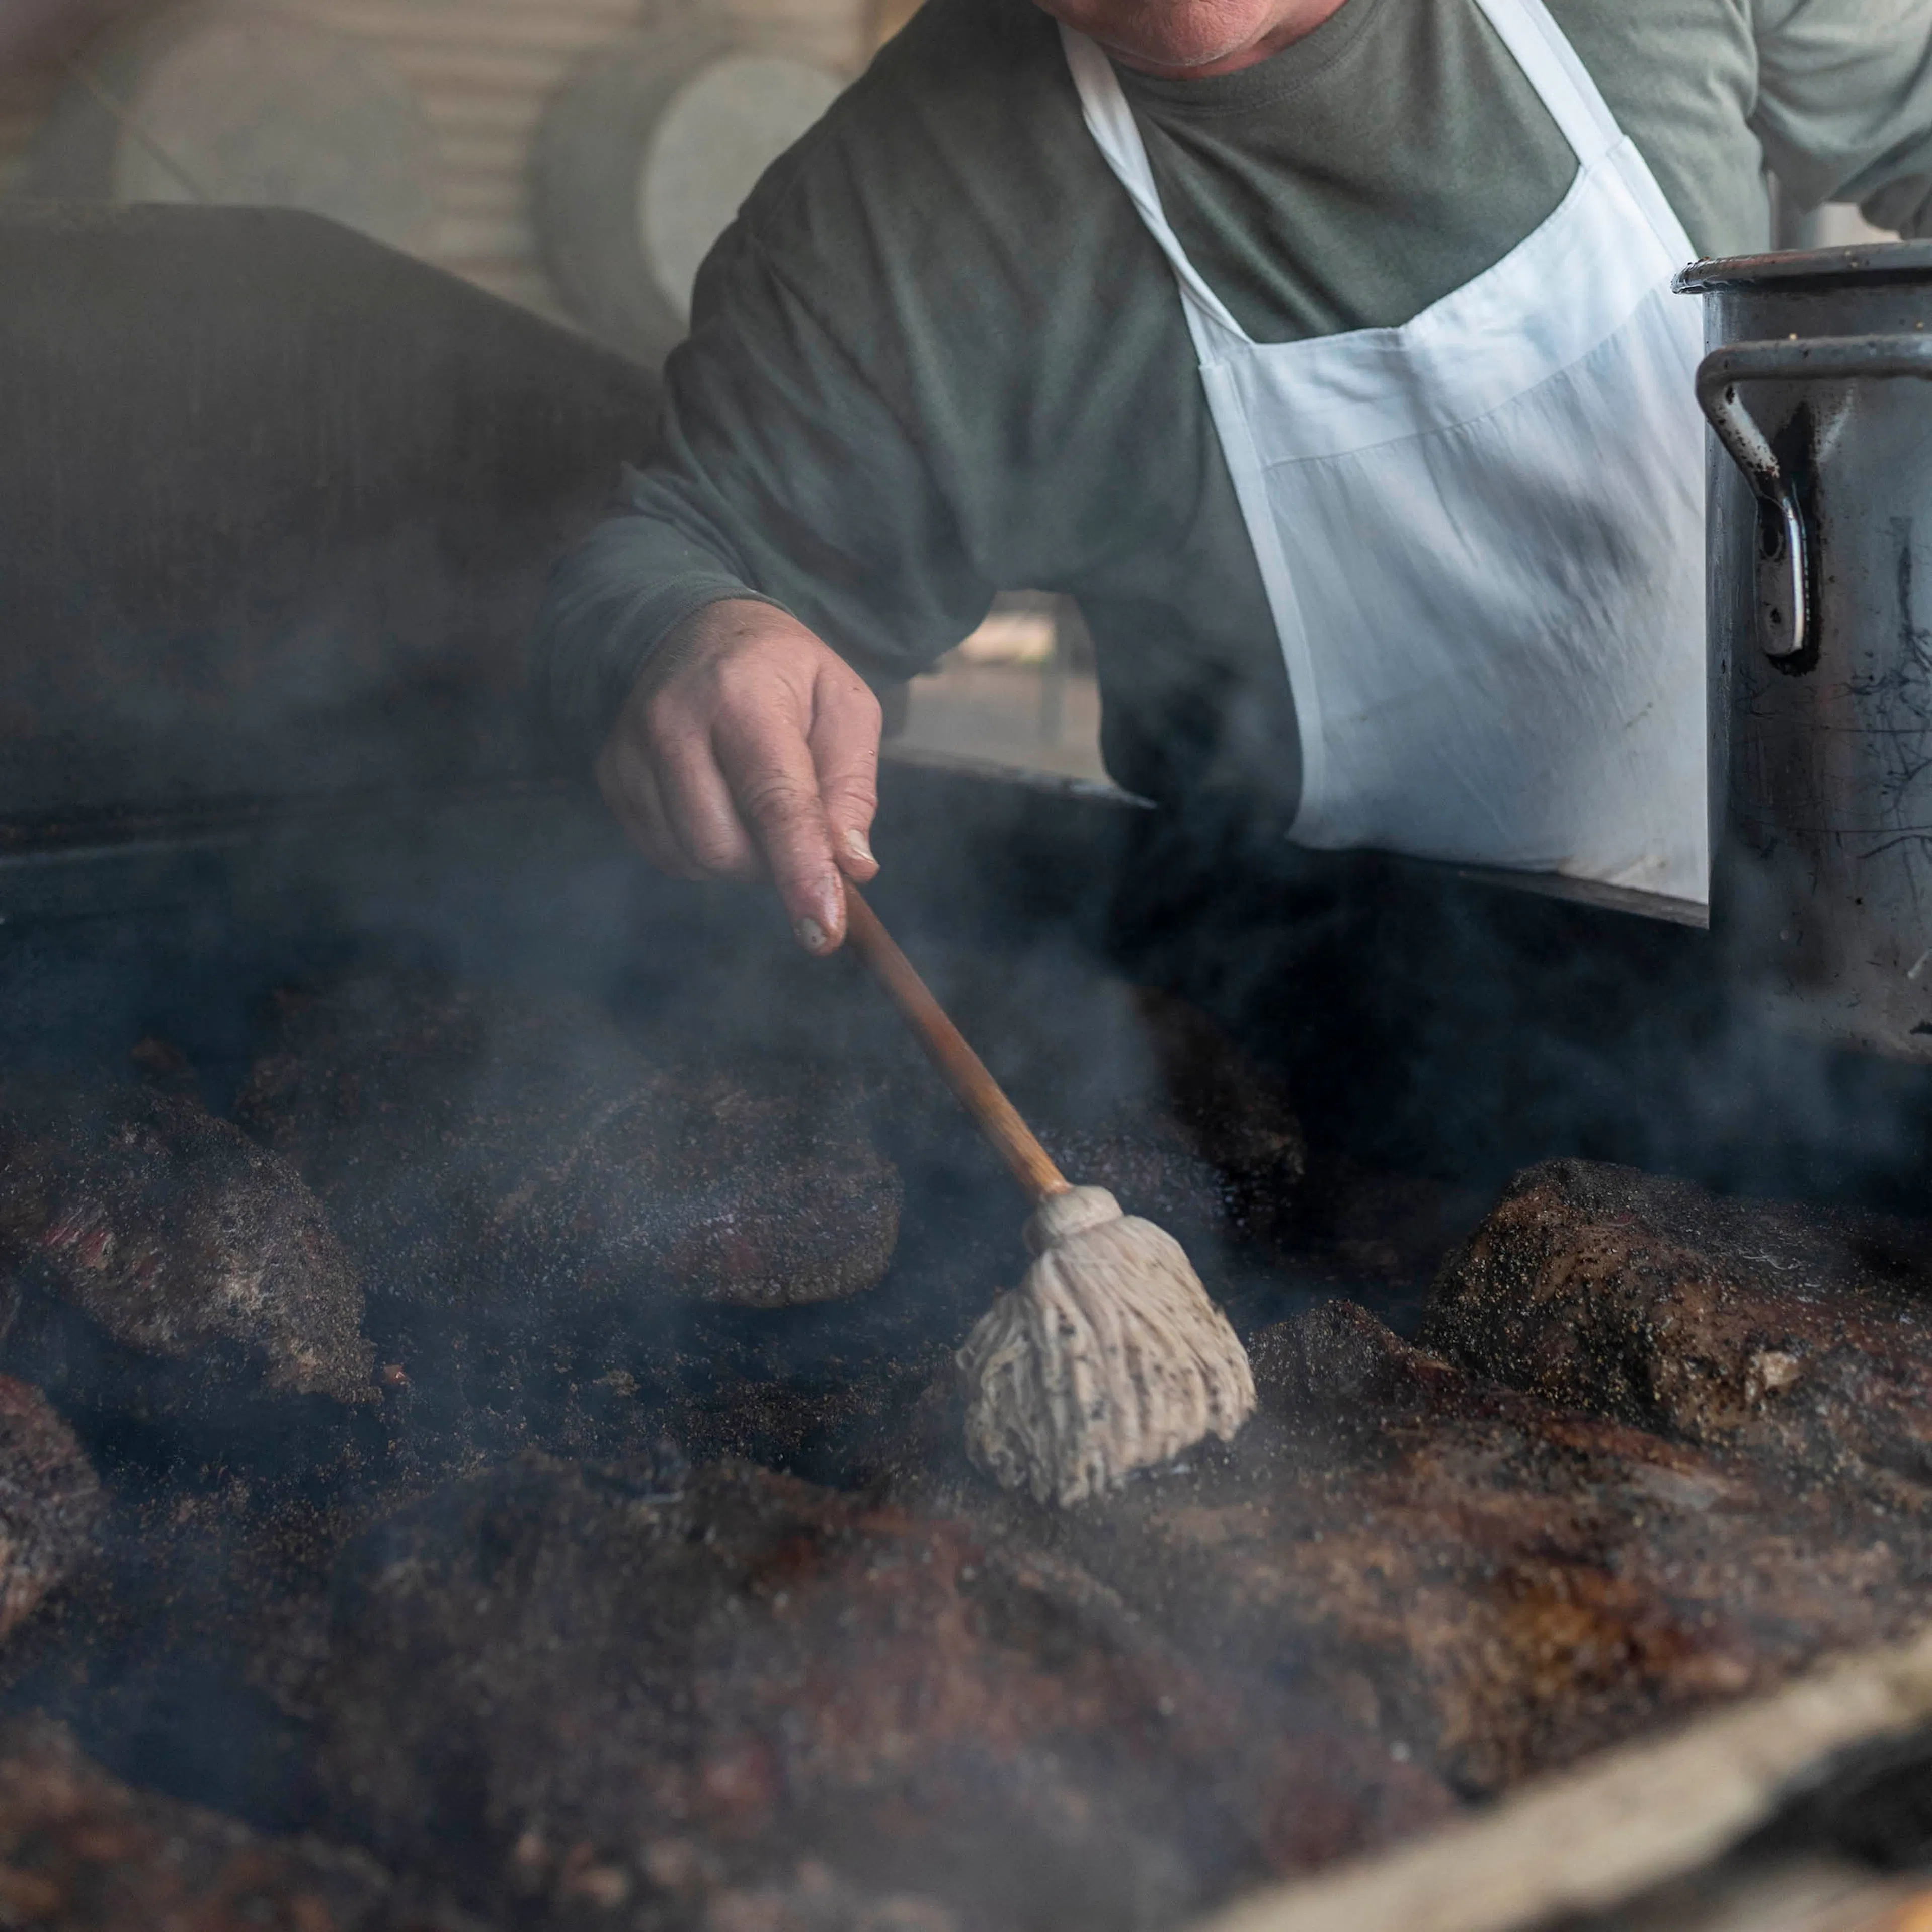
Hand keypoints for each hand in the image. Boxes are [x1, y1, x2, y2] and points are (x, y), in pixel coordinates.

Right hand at [596, 599, 882, 952]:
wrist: (693, 628)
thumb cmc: (785, 674)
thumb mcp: (844, 706)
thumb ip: (853, 787)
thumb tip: (853, 869)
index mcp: (744, 697)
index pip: (774, 801)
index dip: (800, 871)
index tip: (823, 932)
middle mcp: (674, 722)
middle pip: (725, 847)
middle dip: (772, 863)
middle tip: (795, 826)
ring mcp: (631, 752)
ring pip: (692, 858)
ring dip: (739, 859)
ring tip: (754, 802)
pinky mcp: (611, 777)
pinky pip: (664, 854)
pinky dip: (703, 852)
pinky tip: (718, 805)